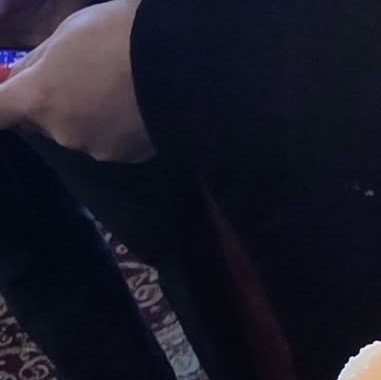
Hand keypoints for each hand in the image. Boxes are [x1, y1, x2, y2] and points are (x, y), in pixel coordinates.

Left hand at [0, 0, 151, 161]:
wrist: (180, 64)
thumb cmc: (115, 36)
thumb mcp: (64, 35)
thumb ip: (35, 64)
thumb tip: (20, 80)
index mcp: (38, 99)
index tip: (6, 96)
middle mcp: (62, 133)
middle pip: (42, 121)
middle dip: (52, 102)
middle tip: (79, 75)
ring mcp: (97, 149)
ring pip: (78, 131)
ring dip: (86, 115)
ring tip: (115, 90)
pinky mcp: (128, 158)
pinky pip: (110, 141)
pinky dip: (115, 127)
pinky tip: (133, 106)